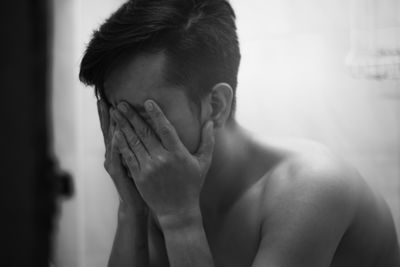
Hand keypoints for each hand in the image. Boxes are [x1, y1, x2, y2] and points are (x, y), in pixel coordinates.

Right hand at [97, 99, 146, 214]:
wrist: (137, 204)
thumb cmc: (142, 181)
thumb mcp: (140, 160)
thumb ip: (141, 145)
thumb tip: (149, 130)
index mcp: (120, 151)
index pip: (116, 128)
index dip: (111, 115)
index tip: (110, 98)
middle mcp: (113, 155)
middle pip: (109, 131)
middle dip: (106, 115)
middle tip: (102, 99)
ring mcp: (114, 164)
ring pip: (111, 141)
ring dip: (110, 125)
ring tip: (109, 110)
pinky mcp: (118, 173)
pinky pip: (117, 157)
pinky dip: (116, 146)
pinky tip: (118, 135)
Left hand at [112, 100, 214, 220]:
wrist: (178, 211)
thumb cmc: (192, 185)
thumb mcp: (204, 163)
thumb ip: (208, 141)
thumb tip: (210, 122)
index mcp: (178, 154)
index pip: (166, 129)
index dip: (157, 114)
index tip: (148, 101)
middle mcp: (162, 159)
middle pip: (145, 132)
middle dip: (132, 116)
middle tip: (122, 103)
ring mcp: (148, 168)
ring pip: (133, 142)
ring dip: (123, 126)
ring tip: (116, 113)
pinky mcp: (139, 177)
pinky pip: (128, 157)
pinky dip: (121, 144)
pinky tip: (115, 133)